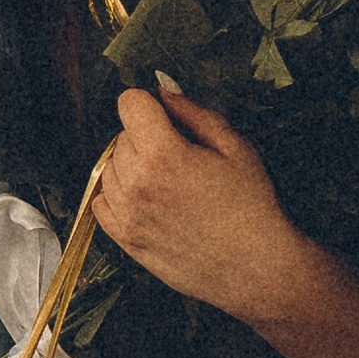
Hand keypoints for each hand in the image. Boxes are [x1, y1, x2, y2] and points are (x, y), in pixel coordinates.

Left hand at [93, 82, 306, 312]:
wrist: (257, 267)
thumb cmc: (253, 205)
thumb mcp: (234, 146)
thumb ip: (193, 113)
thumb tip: (162, 90)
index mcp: (163, 153)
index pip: (129, 103)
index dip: (149, 105)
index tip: (166, 118)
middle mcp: (137, 183)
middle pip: (121, 137)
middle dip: (146, 137)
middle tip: (180, 156)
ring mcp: (128, 215)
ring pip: (110, 168)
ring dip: (131, 167)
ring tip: (167, 182)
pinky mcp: (127, 241)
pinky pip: (101, 204)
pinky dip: (118, 195)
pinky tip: (146, 200)